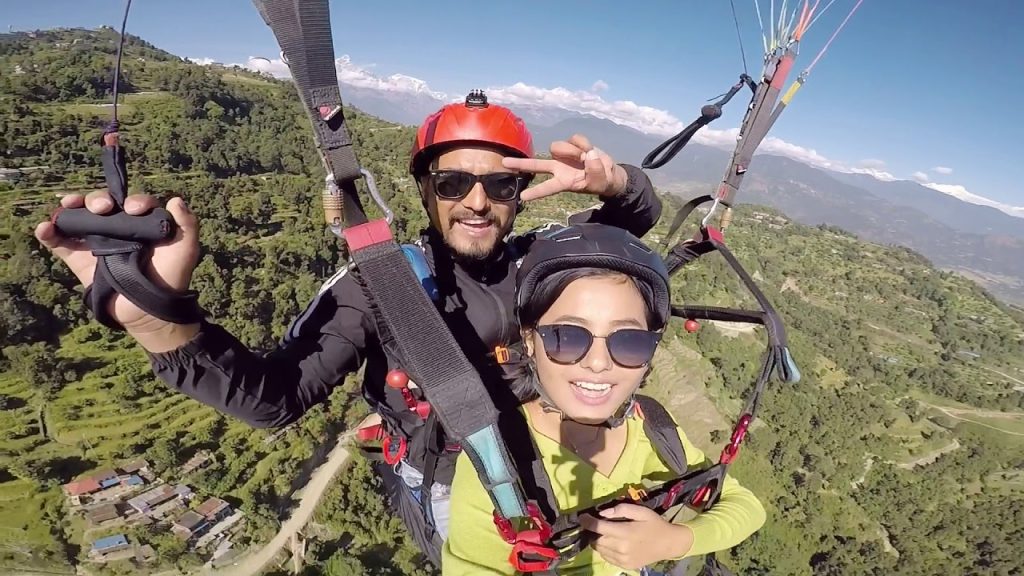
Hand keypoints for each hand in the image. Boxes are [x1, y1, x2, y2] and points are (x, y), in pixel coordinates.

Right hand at [34, 190, 200, 334]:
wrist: (150, 311)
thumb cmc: (171, 278)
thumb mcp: (186, 251)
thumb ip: (187, 226)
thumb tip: (177, 199)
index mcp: (142, 222)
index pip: (134, 202)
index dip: (133, 200)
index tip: (133, 209)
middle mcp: (119, 228)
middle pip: (103, 204)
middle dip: (97, 199)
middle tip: (100, 207)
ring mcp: (97, 242)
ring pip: (79, 217)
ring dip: (70, 208)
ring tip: (67, 206)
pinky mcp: (80, 259)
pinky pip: (60, 243)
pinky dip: (49, 233)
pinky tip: (44, 228)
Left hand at [503, 134, 627, 201]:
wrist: (608, 172)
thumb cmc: (602, 181)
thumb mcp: (601, 181)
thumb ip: (595, 169)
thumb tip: (588, 154)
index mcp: (564, 182)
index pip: (547, 188)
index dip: (536, 192)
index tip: (523, 197)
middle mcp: (559, 168)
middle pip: (536, 165)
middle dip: (520, 164)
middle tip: (503, 163)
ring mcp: (564, 156)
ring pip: (559, 147)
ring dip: (573, 151)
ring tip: (587, 157)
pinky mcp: (572, 144)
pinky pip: (574, 139)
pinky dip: (583, 143)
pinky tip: (589, 150)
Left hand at [578, 503, 693, 569]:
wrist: (668, 544)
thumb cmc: (654, 524)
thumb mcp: (640, 511)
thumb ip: (621, 509)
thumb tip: (602, 513)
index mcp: (625, 532)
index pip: (599, 527)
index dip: (587, 521)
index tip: (582, 516)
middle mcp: (622, 548)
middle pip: (596, 540)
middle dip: (592, 531)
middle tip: (594, 524)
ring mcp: (623, 559)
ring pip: (600, 550)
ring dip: (597, 541)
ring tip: (603, 533)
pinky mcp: (624, 566)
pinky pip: (606, 557)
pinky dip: (604, 549)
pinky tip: (612, 543)